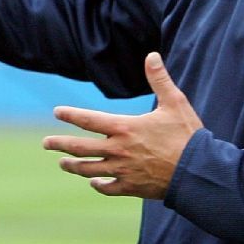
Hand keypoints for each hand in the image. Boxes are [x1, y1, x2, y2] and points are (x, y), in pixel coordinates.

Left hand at [44, 52, 201, 198]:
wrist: (198, 172)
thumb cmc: (187, 136)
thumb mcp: (175, 103)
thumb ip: (159, 79)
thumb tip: (152, 55)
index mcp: (124, 128)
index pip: (88, 120)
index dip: (70, 115)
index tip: (57, 112)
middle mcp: (118, 150)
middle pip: (80, 148)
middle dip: (60, 145)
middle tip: (45, 144)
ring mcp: (123, 171)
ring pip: (89, 170)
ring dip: (73, 166)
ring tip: (63, 163)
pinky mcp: (131, 188)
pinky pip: (108, 188)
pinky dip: (98, 185)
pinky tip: (93, 183)